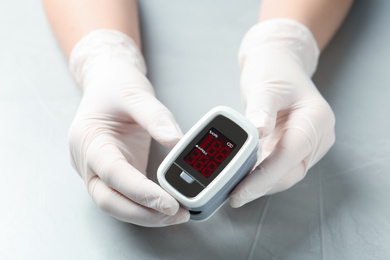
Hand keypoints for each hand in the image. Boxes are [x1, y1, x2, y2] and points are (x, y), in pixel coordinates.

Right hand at [68, 30, 189, 225]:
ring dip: (146, 214)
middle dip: (143, 213)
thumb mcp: (136, 94)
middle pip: (109, 200)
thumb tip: (177, 142)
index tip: (167, 202)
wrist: (106, 82)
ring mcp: (98, 170)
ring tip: (177, 214)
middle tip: (177, 214)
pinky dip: (145, 205)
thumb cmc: (115, 86)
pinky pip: (126, 196)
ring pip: (117, 204)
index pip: (113, 173)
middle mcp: (88, 160)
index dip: (140, 192)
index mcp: (89, 139)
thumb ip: (156, 117)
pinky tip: (166, 206)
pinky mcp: (113, 173)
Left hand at [230, 19, 334, 206]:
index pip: (288, 157)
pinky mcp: (295, 146)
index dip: (263, 179)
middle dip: (260, 185)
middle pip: (289, 172)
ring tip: (233, 186)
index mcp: (315, 119)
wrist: (278, 62)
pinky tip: (242, 175)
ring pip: (284, 173)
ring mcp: (307, 143)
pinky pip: (277, 166)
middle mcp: (317, 136)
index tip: (240, 192)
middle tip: (231, 193)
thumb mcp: (265, 86)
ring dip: (259, 182)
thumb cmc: (274, 70)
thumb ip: (260, 110)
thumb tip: (256, 133)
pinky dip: (260, 173)